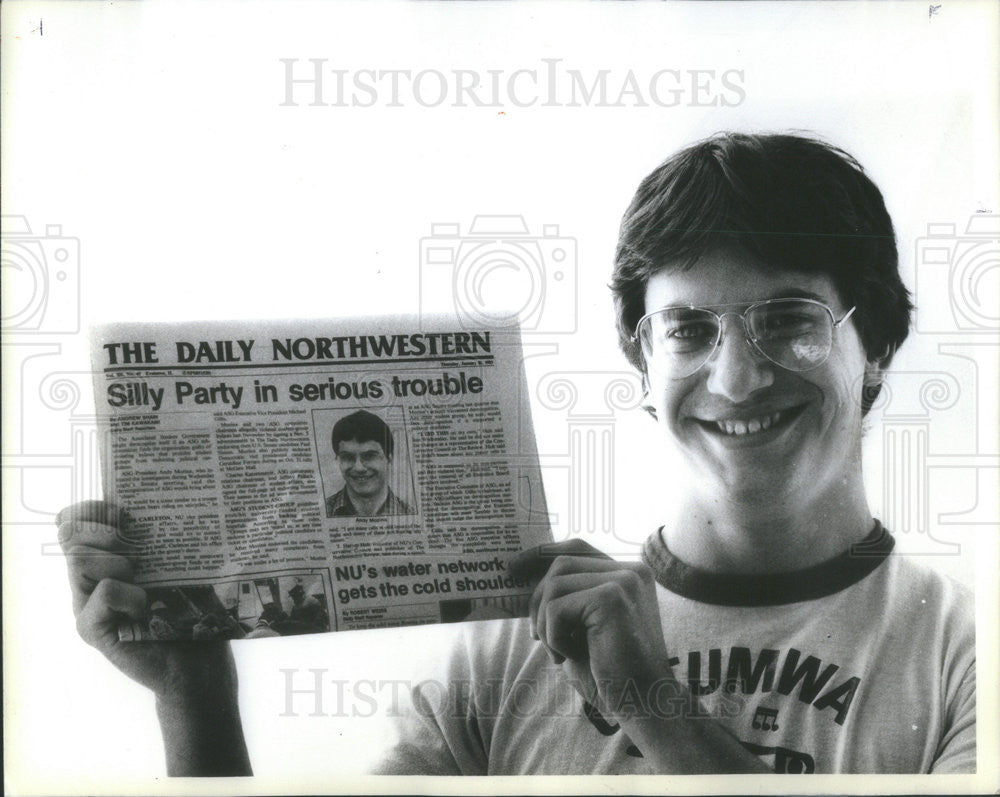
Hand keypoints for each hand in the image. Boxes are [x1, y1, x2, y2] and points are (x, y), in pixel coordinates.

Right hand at [57, 500, 236, 703]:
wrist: (198, 661)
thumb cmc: (192, 608)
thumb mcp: (178, 563)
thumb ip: (158, 536)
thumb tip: (164, 496)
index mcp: (106, 556)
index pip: (74, 521)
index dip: (89, 509)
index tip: (120, 510)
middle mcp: (90, 578)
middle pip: (71, 536)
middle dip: (103, 530)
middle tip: (132, 544)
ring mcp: (86, 604)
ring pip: (80, 560)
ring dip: (118, 562)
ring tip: (143, 578)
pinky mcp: (91, 628)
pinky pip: (102, 593)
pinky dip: (129, 594)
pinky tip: (146, 607)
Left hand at [509, 539, 671, 721]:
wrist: (644, 704)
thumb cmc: (610, 672)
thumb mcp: (582, 629)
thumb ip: (565, 600)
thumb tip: (523, 578)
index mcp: (628, 574)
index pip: (576, 548)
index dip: (541, 553)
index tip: (512, 568)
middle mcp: (631, 570)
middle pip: (561, 564)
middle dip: (538, 599)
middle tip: (536, 635)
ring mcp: (624, 580)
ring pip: (555, 584)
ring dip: (545, 621)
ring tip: (559, 652)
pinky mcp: (612, 597)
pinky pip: (558, 607)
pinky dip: (553, 635)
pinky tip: (569, 656)